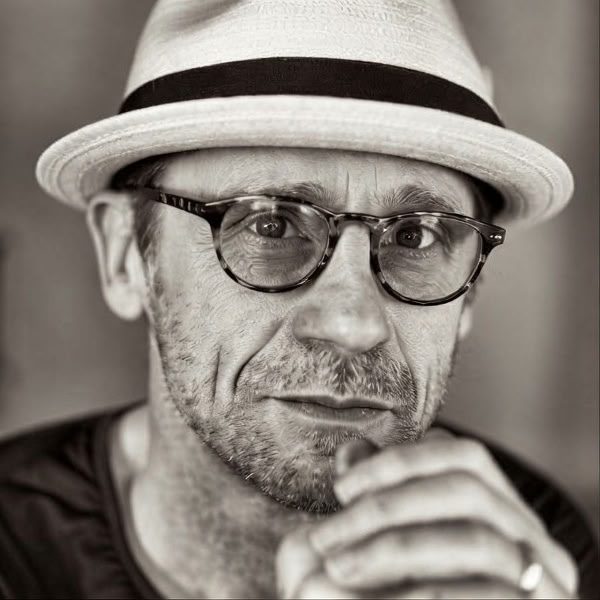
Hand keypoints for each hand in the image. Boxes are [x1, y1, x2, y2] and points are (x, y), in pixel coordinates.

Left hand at [276, 430, 578, 597]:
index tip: (342, 488)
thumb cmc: (398, 594)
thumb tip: (353, 451)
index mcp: (500, 507)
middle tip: (327, 535)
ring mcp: (543, 580)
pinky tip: (385, 599)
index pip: (461, 455)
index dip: (400, 461)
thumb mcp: (383, 542)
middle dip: (387, 505)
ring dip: (396, 549)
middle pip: (467, 488)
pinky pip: (491, 595)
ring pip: (476, 539)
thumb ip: (377, 495)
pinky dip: (430, 592)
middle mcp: (530, 536)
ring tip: (340, 566)